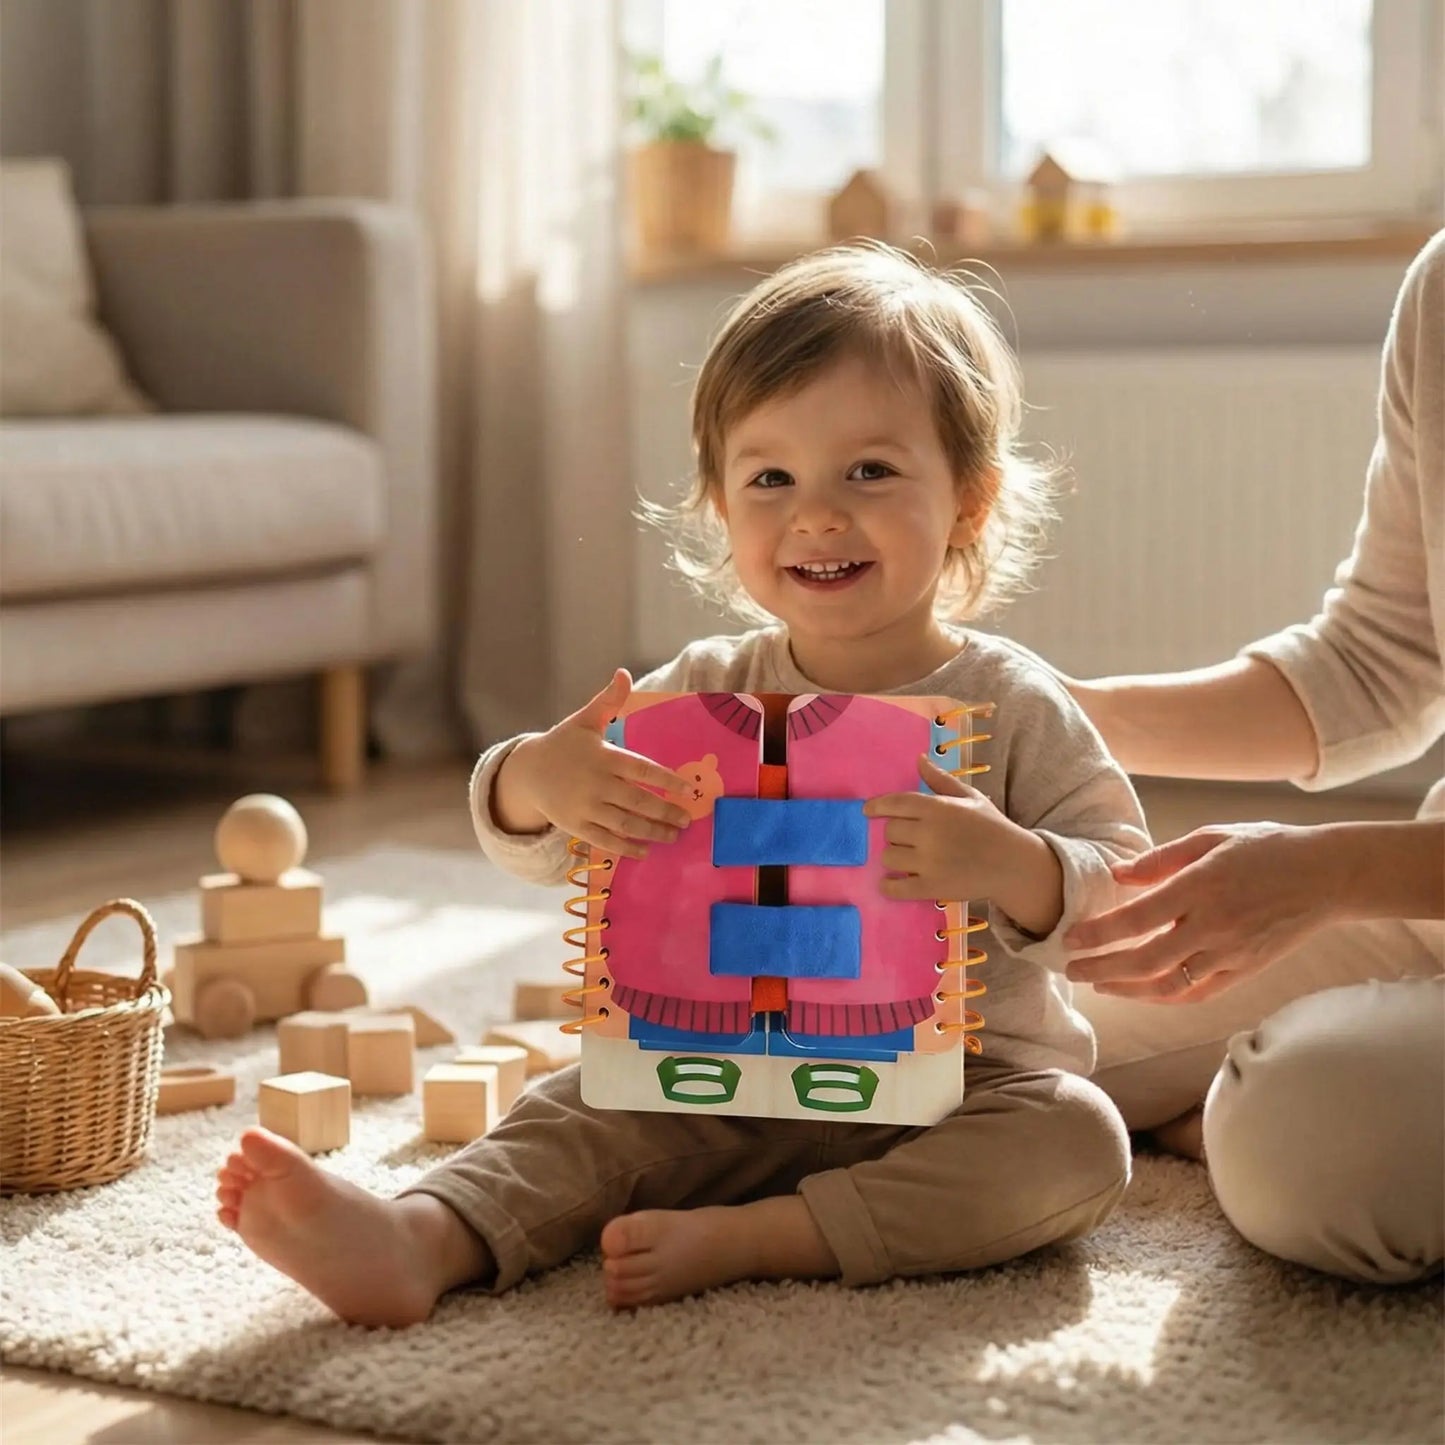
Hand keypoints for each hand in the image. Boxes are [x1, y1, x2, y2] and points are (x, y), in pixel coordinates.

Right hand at [507, 670, 693, 859]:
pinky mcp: (576, 826)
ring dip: (652, 832)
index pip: (643, 770)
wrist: (527, 772)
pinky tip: (645, 851)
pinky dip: (626, 848)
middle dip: (666, 813)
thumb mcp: (585, 720)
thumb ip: (608, 701)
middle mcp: (596, 784)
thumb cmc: (563, 744)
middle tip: (687, 820)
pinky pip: (605, 840)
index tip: (689, 790)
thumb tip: (623, 673)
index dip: (668, 781)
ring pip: (625, 824)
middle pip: (638, 801)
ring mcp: (585, 807)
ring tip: (673, 835)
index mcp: (604, 757)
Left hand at [863, 754, 1036, 908]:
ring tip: (907, 857)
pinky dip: (888, 886)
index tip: (868, 811)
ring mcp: (930, 862)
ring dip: (893, 857)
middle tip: (907, 837)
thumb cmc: (991, 827)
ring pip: (888, 857)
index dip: (877, 806)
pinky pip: (896, 888)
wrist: (1014, 864)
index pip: (895, 803)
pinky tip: (889, 883)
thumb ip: (940, 780)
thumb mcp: (970, 797)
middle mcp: (930, 833)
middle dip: (894, 833)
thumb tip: (919, 759)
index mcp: (938, 808)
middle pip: (890, 831)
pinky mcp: (932, 888)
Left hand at [1064, 823, 1340, 1000]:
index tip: (1070, 939)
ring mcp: (1231, 953)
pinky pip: (1197, 994)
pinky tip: (1141, 992)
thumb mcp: (1212, 837)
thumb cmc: (1266, 848)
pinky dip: (1165, 997)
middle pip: (1146, 960)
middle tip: (1070, 969)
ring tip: (1099, 983)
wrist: (1328, 876)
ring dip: (1127, 989)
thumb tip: (1118, 874)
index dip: (1100, 934)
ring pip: (1169, 984)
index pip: (1138, 919)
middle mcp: (1214, 925)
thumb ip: (1162, 859)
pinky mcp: (1245, 970)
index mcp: (1202, 887)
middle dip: (1102, 968)